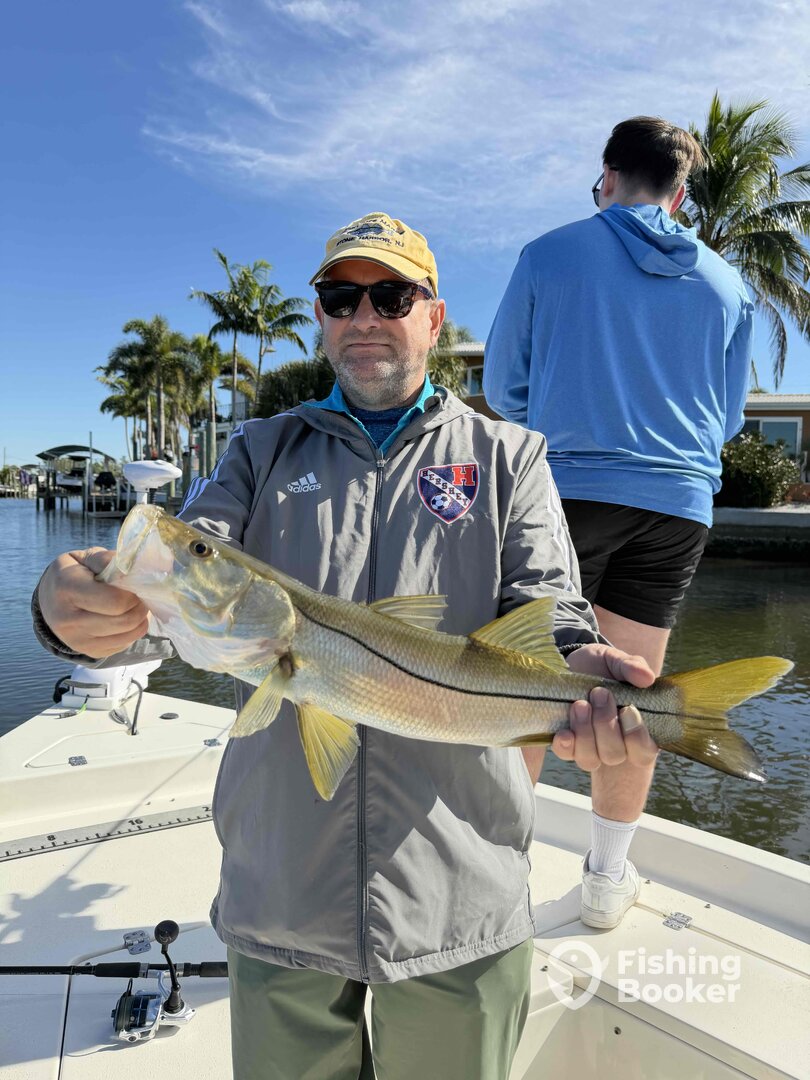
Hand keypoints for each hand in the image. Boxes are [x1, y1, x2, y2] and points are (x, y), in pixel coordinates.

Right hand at [38, 547, 149, 658]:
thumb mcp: (85, 558)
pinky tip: (125, 617)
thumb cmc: (73, 573)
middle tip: (139, 594)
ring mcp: (77, 641)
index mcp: (66, 589)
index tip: (134, 582)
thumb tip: (135, 570)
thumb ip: (108, 561)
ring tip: (134, 604)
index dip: (132, 591)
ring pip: (129, 634)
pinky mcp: (89, 652)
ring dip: (140, 618)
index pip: (115, 600)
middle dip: (140, 605)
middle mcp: (68, 620)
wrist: (50, 600)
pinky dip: (132, 631)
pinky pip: (124, 644)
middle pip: (125, 620)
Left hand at [551, 644, 658, 771]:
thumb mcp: (617, 660)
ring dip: (585, 732)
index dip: (636, 737)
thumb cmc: (603, 667)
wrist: (573, 664)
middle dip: (605, 724)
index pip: (644, 752)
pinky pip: (566, 754)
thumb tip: (647, 678)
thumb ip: (633, 667)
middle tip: (599, 693)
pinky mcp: (568, 744)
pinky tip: (564, 732)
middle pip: (614, 755)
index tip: (627, 709)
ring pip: (590, 759)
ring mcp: (590, 747)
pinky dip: (565, 745)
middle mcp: (615, 746)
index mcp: (637, 730)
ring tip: (579, 704)